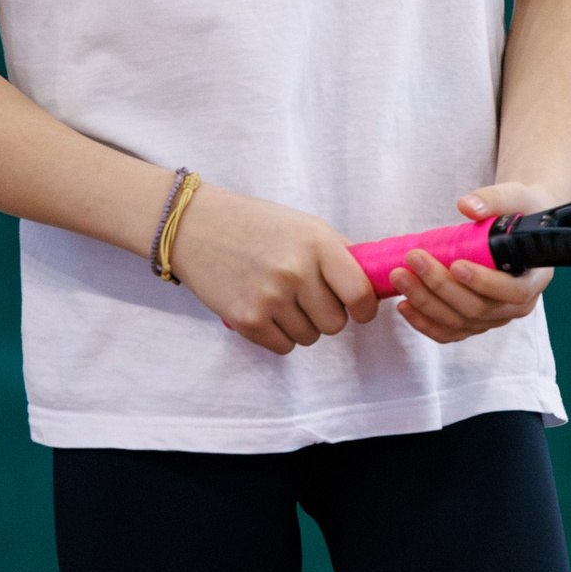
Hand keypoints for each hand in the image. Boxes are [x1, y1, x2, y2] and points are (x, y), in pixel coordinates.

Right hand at [171, 184, 377, 355]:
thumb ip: (339, 254)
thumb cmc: (257, 224)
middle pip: (336, 323)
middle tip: (309, 298)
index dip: (364, 309)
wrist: (197, 227)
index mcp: (317, 243)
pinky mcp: (247, 319)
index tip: (359, 310)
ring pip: (310, 337)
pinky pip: (283, 346)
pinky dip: (279, 335)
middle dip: (328, 315)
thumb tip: (373, 285)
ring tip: (282, 299)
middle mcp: (296, 271)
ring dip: (302, 325)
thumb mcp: (306, 226)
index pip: (359, 294)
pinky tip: (266, 310)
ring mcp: (270, 297)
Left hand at [390, 183, 556, 344]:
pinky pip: (449, 332)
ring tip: (400, 277)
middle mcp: (517, 305)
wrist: (517, 225)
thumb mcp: (515, 197)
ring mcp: (494, 318)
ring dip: (425, 303)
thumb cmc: (520, 212)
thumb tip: (467, 205)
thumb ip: (494, 200)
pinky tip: (404, 305)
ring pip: (459, 322)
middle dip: (440, 286)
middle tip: (413, 260)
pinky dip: (425, 323)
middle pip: (477, 309)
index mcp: (534, 279)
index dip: (484, 283)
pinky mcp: (475, 322)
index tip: (456, 265)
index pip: (513, 292)